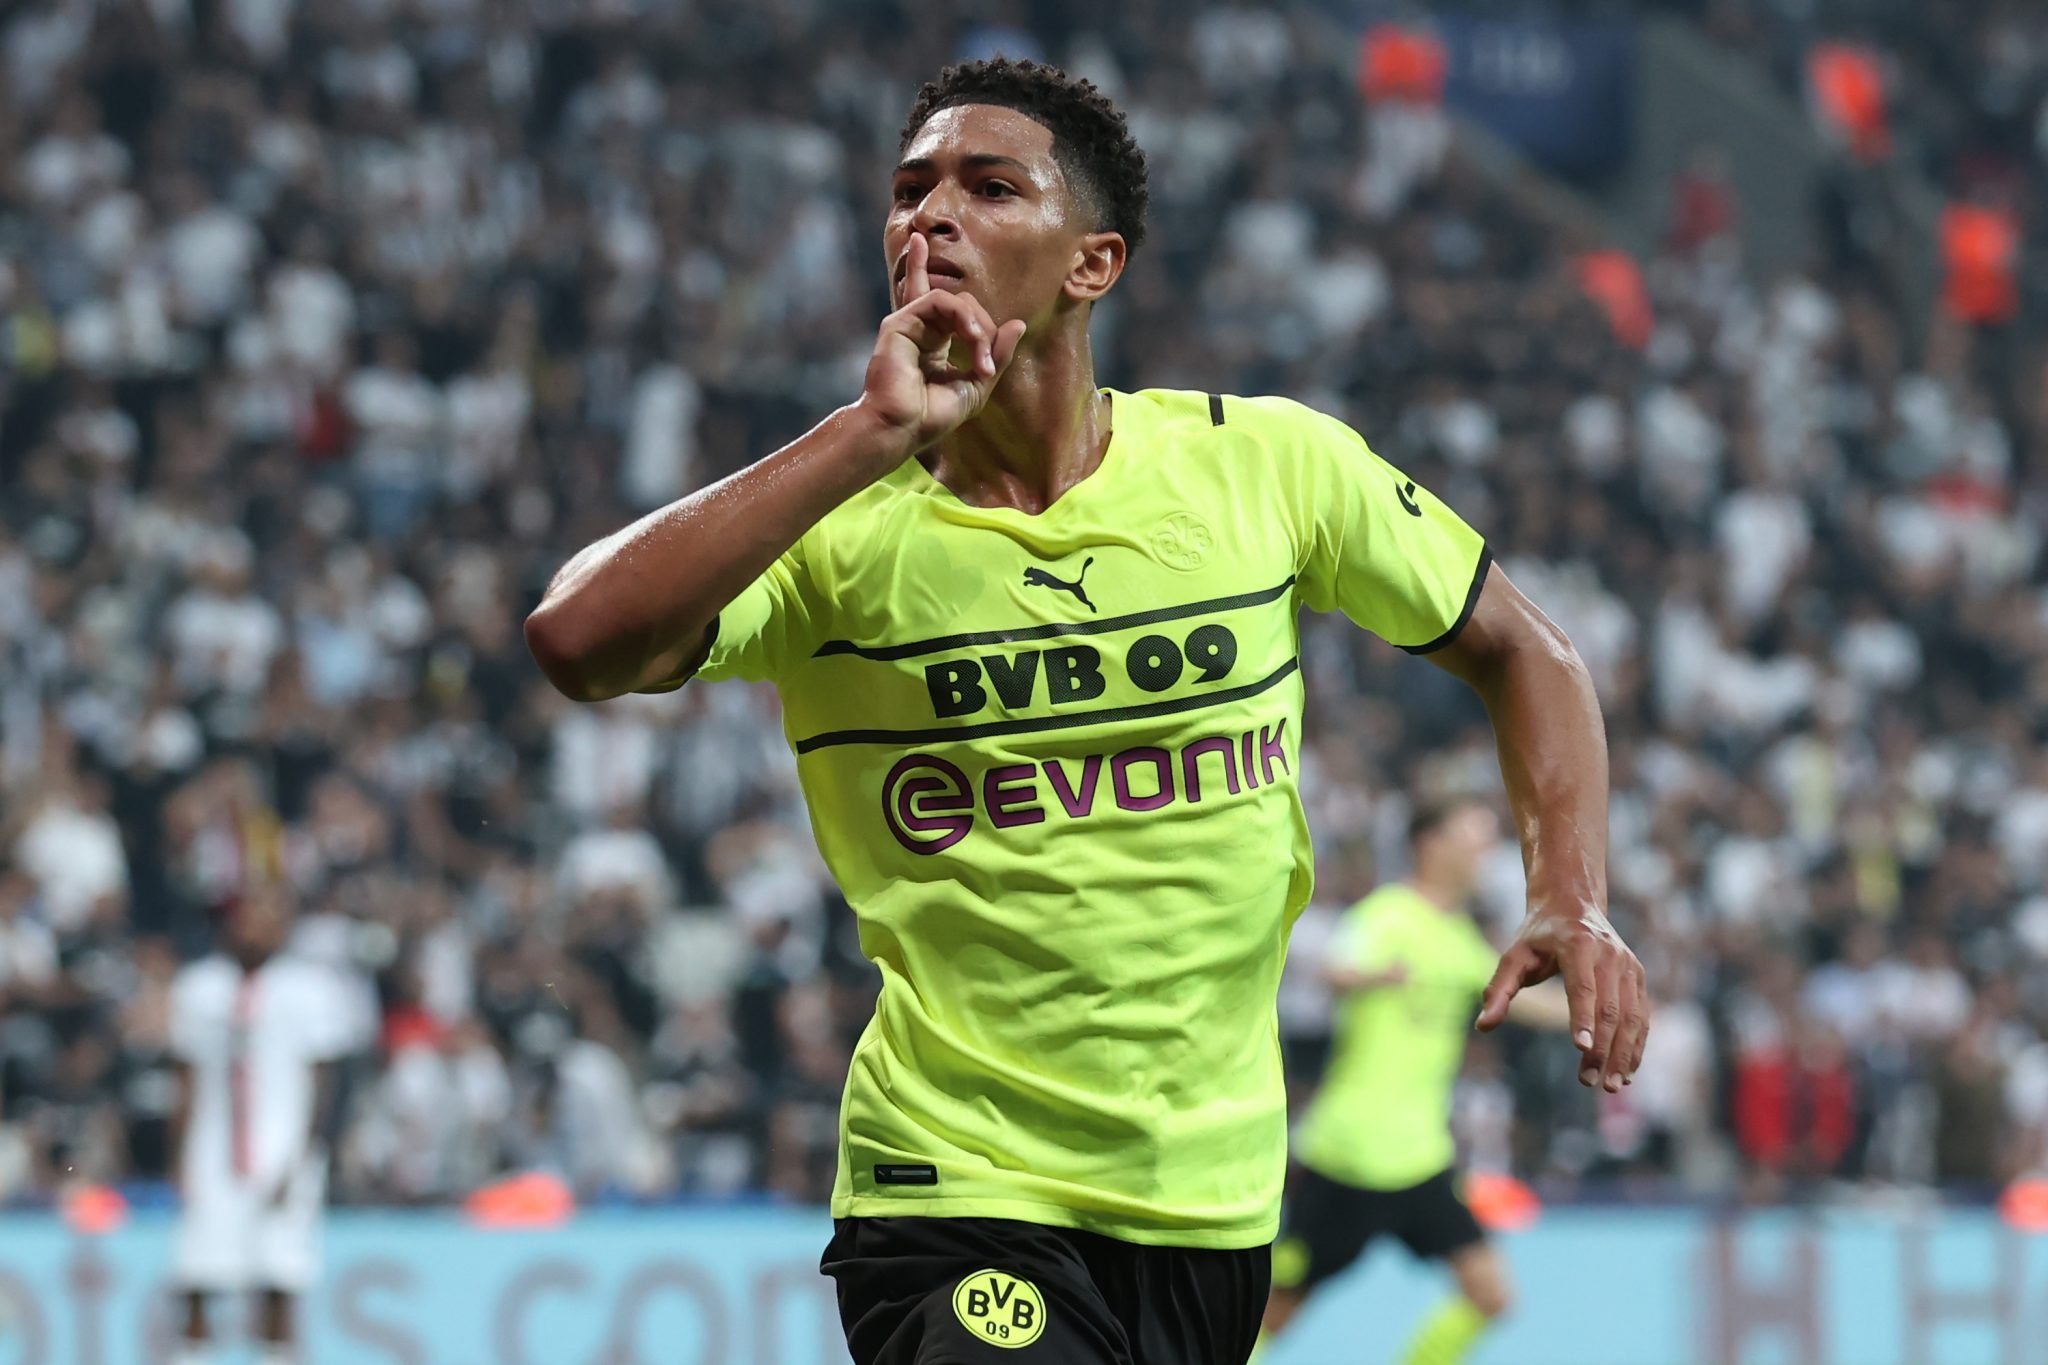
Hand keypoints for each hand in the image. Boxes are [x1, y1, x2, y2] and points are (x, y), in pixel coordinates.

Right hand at [855, 233, 1026, 462]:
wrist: (903, 429)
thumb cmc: (933, 416)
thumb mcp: (977, 385)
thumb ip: (997, 355)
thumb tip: (1019, 324)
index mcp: (937, 344)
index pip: (964, 316)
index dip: (986, 334)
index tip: (990, 371)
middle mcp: (923, 330)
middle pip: (963, 304)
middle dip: (984, 327)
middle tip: (986, 363)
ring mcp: (910, 324)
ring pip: (952, 299)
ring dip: (975, 322)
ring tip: (979, 346)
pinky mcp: (900, 323)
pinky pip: (938, 299)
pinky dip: (961, 313)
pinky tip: (972, 335)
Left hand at [1475, 901, 1647, 1091]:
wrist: (1574, 903)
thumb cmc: (1538, 935)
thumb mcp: (1514, 956)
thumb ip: (1499, 990)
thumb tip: (1483, 1026)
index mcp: (1577, 944)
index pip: (1583, 987)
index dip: (1582, 1018)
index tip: (1581, 1049)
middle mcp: (1609, 954)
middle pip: (1610, 1008)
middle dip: (1602, 1048)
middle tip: (1589, 1081)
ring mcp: (1628, 966)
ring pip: (1632, 1016)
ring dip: (1624, 1053)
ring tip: (1611, 1085)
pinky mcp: (1638, 977)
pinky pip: (1642, 1015)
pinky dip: (1637, 1044)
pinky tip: (1627, 1071)